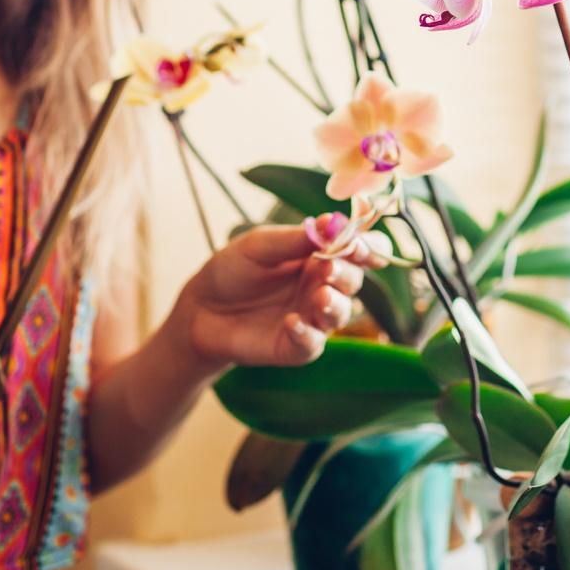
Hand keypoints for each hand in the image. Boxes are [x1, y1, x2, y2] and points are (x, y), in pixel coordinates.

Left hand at [170, 224, 378, 371]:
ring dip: (334, 304)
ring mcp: (311, 319)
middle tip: (327, 266)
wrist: (199, 309)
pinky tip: (290, 323)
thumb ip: (295, 238)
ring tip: (319, 296)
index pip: (359, 250)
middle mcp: (321, 287)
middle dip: (345, 273)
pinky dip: (306, 334)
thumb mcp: (259, 246)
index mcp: (319, 256)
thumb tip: (331, 222)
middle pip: (353, 281)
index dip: (369, 247)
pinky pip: (312, 344)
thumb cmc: (232, 271)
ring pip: (340, 313)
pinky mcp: (295, 347)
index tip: (362, 246)